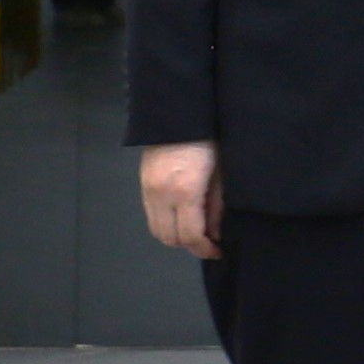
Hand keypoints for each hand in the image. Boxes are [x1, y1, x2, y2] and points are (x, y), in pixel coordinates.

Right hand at [139, 141, 224, 260]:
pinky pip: (151, 215)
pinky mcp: (143, 184)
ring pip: (157, 230)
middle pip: (170, 238)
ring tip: (195, 227)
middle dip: (189, 244)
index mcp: (185, 192)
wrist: (178, 113)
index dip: (204, 249)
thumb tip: (215, 233)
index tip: (218, 249)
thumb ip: (217, 206)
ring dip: (175, 235)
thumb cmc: (208, 138)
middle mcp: (161, 195)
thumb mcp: (220, 173)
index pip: (190, 236)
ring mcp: (148, 190)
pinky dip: (165, 221)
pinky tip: (181, 214)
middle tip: (207, 240)